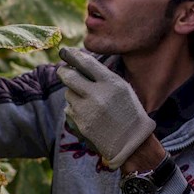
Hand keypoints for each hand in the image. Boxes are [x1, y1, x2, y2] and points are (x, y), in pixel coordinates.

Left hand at [56, 47, 154, 168]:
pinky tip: (89, 115)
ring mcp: (86, 111)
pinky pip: (69, 109)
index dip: (73, 55)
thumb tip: (78, 62)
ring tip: (89, 101)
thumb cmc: (127, 111)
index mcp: (111, 84)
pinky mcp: (80, 123)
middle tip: (63, 70)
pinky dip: (75, 109)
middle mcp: (97, 95)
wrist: (131, 142)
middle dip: (64, 72)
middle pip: (69, 76)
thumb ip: (102, 76)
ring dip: (74, 93)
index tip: (65, 51)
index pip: (86, 63)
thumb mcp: (122, 88)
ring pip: (68, 93)